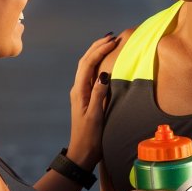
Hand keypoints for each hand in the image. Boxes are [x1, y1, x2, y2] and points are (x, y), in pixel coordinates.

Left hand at [66, 33, 119, 168]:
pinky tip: (105, 63)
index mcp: (79, 91)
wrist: (82, 153)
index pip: (87, 64)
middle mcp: (78, 89)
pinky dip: (97, 64)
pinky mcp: (86, 98)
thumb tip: (104, 74)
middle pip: (85, 61)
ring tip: (109, 43)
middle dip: (97, 47)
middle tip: (112, 36)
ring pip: (87, 67)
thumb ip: (99, 95)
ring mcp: (81, 93)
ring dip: (96, 53)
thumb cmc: (90, 138)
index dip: (99, 50)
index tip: (113, 41)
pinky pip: (90, 75)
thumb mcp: (95, 116)